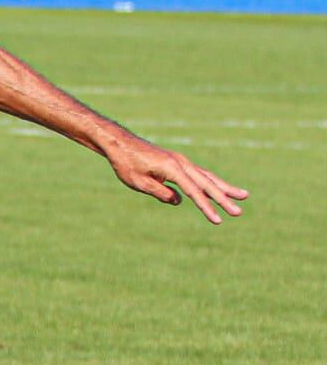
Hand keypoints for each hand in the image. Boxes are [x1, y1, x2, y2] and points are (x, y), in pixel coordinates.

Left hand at [105, 136, 248, 223]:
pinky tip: (220, 190)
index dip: (206, 207)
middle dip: (224, 199)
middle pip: (207, 183)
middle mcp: (181, 163)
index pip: (194, 192)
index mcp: (172, 168)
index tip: (217, 220)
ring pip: (207, 176)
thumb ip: (160, 192)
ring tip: (244, 196)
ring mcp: (181, 162)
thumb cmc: (126, 163)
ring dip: (224, 187)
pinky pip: (199, 174)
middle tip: (238, 212)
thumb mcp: (139, 182)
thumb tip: (179, 201)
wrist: (120, 144)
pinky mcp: (178, 163)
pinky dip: (211, 182)